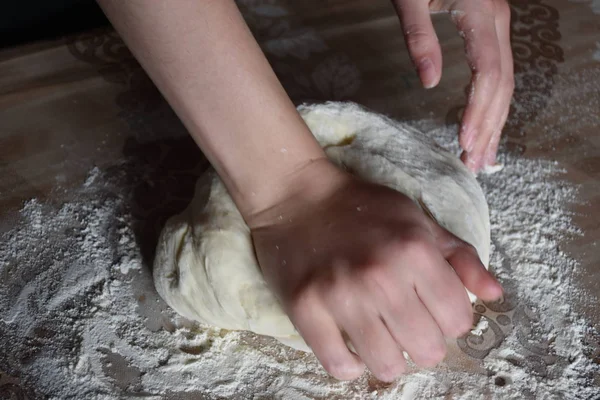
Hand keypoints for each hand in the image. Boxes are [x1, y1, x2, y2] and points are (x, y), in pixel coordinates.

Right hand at [248, 160, 502, 380]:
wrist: (298, 196)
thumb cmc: (362, 208)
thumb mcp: (418, 220)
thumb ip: (461, 256)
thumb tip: (494, 294)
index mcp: (415, 250)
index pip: (459, 320)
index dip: (450, 318)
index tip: (431, 308)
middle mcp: (381, 276)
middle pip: (428, 350)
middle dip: (423, 341)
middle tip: (405, 322)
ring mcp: (340, 295)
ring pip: (387, 366)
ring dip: (388, 355)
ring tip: (378, 334)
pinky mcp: (306, 309)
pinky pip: (339, 365)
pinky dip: (349, 362)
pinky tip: (349, 341)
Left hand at [392, 0, 514, 171]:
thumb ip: (419, 36)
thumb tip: (429, 83)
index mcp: (481, 14)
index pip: (488, 73)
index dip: (479, 110)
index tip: (465, 142)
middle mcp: (497, 22)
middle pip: (502, 84)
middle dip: (490, 126)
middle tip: (476, 165)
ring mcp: (497, 25)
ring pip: (504, 81)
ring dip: (495, 121)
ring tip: (484, 157)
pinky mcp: (489, 28)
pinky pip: (497, 72)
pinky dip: (492, 102)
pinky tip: (485, 123)